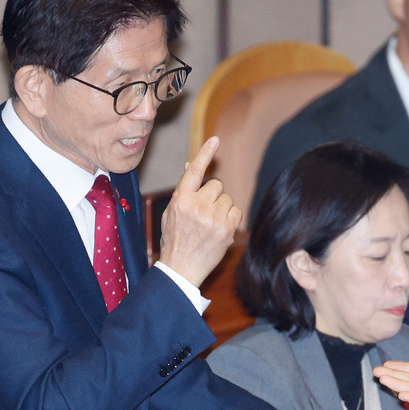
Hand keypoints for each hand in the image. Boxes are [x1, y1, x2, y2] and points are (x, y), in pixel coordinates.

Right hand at [157, 136, 240, 287]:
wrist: (181, 269)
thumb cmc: (175, 238)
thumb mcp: (172, 212)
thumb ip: (184, 189)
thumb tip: (192, 164)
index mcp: (180, 200)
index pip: (194, 172)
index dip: (205, 154)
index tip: (215, 140)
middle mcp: (197, 206)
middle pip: (216, 185)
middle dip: (212, 196)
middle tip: (203, 212)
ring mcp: (213, 218)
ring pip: (227, 198)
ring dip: (222, 208)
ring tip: (209, 224)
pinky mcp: (227, 229)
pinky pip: (236, 211)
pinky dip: (230, 218)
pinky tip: (219, 230)